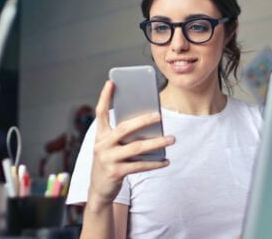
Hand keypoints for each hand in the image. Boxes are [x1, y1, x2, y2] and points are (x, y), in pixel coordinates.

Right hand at [88, 80, 174, 205]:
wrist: (99, 189)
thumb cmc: (110, 161)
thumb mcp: (110, 146)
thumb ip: (123, 135)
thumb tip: (149, 124)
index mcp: (100, 135)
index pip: (100, 112)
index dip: (104, 97)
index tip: (111, 82)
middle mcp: (102, 145)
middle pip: (124, 128)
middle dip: (143, 121)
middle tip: (159, 116)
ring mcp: (108, 159)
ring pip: (136, 148)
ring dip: (156, 143)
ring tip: (171, 139)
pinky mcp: (116, 172)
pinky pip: (140, 166)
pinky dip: (155, 163)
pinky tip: (166, 160)